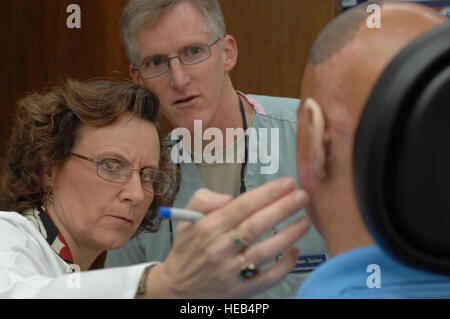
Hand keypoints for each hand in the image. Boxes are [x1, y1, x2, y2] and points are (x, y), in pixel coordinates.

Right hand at [144, 177, 309, 297]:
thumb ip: (203, 198)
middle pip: (256, 225)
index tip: (286, 183)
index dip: (267, 193)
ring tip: (304, 221)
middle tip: (301, 197)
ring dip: (287, 235)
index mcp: (208, 227)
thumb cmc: (187, 249)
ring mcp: (229, 271)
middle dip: (282, 208)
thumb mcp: (186, 217)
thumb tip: (228, 197)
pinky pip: (265, 279)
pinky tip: (294, 251)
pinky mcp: (238, 290)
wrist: (178, 287)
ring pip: (264, 251)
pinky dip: (283, 266)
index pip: (242, 205)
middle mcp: (219, 248)